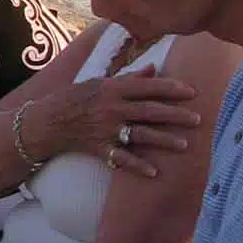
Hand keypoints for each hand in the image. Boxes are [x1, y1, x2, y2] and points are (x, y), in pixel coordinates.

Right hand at [30, 63, 200, 171]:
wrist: (45, 122)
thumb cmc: (73, 98)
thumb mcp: (98, 82)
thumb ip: (128, 78)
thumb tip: (154, 69)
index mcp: (112, 89)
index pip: (147, 87)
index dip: (171, 89)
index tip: (192, 92)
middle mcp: (111, 108)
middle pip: (149, 111)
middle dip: (175, 115)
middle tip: (198, 119)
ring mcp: (105, 130)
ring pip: (140, 135)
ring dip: (163, 141)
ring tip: (184, 145)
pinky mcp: (98, 148)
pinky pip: (121, 159)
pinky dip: (137, 166)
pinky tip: (154, 172)